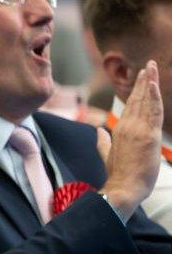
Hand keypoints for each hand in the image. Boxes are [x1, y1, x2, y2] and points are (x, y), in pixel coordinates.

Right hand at [100, 60, 162, 218]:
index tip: (141, 76)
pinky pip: (153, 112)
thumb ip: (102, 142)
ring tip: (152, 67)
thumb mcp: (108, 155)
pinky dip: (154, 97)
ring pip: (145, 102)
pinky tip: (153, 84)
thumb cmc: (118, 176)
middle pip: (137, 99)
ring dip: (149, 83)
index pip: (130, 105)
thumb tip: (98, 130)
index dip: (136, 90)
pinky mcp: (148, 136)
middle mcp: (127, 126)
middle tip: (149, 65)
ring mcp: (137, 130)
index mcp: (119, 130)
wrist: (123, 188)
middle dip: (143, 80)